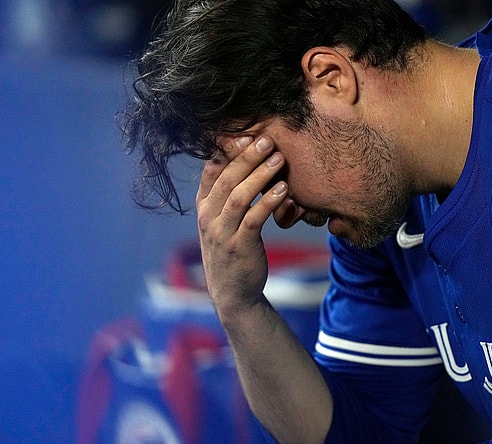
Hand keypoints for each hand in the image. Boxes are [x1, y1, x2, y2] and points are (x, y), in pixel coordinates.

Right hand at [195, 135, 287, 316]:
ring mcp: (222, 233)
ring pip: (238, 196)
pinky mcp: (239, 246)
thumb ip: (228, 195)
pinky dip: (268, 201)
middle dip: (247, 157)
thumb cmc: (234, 250)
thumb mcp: (223, 222)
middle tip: (268, 139)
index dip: (228, 151)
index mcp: (204, 207)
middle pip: (225, 179)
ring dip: (259, 175)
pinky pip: (253, 218)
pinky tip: (283, 190)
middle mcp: (208, 217)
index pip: (211, 171)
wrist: (234, 293)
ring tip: (279, 159)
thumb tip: (246, 163)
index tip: (247, 134)